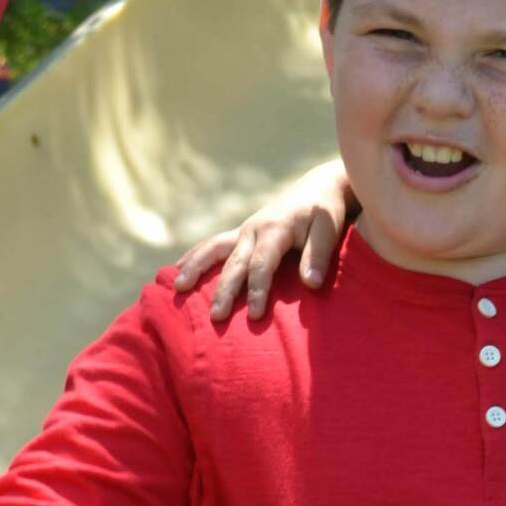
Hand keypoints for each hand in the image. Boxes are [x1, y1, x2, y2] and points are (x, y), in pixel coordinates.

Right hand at [170, 159, 353, 324]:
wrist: (317, 188)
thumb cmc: (325, 212)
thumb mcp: (328, 231)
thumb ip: (317, 256)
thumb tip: (310, 283)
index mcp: (274, 229)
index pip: (261, 264)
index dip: (257, 290)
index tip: (255, 316)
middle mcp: (253, 229)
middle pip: (233, 263)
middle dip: (224, 291)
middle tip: (215, 317)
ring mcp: (243, 231)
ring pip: (213, 249)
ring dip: (195, 268)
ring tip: (177, 287)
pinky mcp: (241, 234)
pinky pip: (213, 245)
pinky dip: (195, 256)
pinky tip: (178, 268)